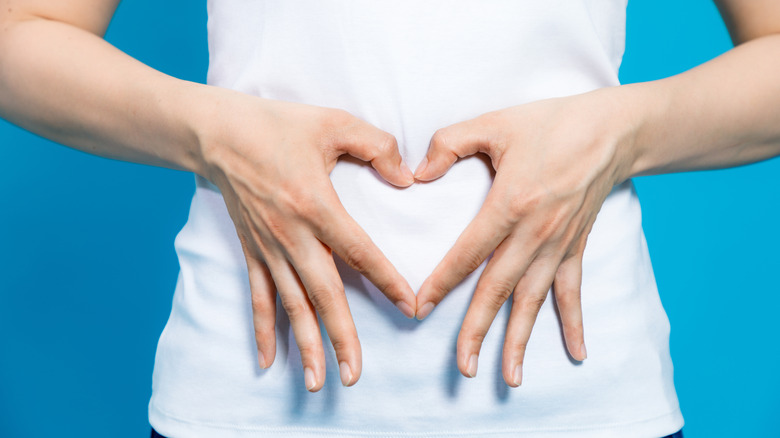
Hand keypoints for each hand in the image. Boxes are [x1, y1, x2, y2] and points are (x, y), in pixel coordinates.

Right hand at [194, 88, 416, 391]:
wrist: (217, 133)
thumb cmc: (277, 124)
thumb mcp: (334, 123)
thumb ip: (377, 146)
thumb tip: (406, 178)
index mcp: (316, 204)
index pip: (359, 252)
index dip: (387, 281)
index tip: (410, 307)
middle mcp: (291, 234)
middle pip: (323, 294)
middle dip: (341, 336)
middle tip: (354, 374)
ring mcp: (268, 247)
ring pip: (291, 305)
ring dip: (306, 345)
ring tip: (319, 381)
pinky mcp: (252, 250)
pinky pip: (258, 296)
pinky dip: (263, 329)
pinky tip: (268, 361)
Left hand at [414, 88, 635, 386]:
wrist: (612, 130)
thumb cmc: (550, 124)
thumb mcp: (495, 123)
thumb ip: (450, 143)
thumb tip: (417, 173)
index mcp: (511, 203)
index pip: (467, 253)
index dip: (441, 283)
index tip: (419, 309)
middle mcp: (535, 233)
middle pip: (499, 289)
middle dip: (478, 330)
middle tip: (463, 367)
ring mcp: (558, 244)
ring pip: (533, 300)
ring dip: (520, 339)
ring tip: (509, 377)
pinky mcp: (576, 247)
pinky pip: (573, 291)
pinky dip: (573, 323)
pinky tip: (576, 354)